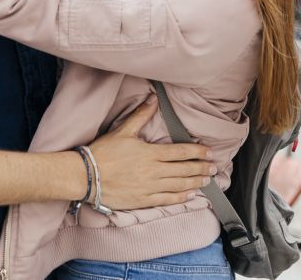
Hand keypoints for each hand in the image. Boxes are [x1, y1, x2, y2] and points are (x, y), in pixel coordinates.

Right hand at [87, 97, 213, 209]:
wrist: (86, 176)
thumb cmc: (103, 153)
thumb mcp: (123, 130)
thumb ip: (141, 115)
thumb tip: (153, 99)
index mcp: (150, 153)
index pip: (180, 152)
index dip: (197, 152)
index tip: (208, 152)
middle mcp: (153, 171)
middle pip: (184, 169)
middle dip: (201, 168)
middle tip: (214, 167)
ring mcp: (149, 187)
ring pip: (179, 185)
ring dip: (195, 182)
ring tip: (207, 180)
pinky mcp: (143, 200)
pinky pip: (166, 199)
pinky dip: (180, 197)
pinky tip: (189, 195)